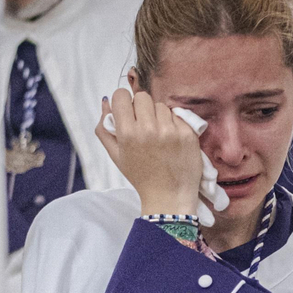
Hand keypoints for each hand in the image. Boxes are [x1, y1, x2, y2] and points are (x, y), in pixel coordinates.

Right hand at [96, 89, 203, 217]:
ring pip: (161, 106)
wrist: (169, 196)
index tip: (127, 112)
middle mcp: (149, 129)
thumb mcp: (116, 155)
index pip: (121, 96)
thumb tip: (105, 101)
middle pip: (142, 96)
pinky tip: (171, 140)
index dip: (123, 102)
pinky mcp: (188, 133)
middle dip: (141, 107)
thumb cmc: (140, 176)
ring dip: (158, 116)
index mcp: (128, 134)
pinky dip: (173, 124)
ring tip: (159, 135)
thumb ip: (104, 128)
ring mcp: (170, 130)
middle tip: (144, 124)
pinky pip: (177, 116)